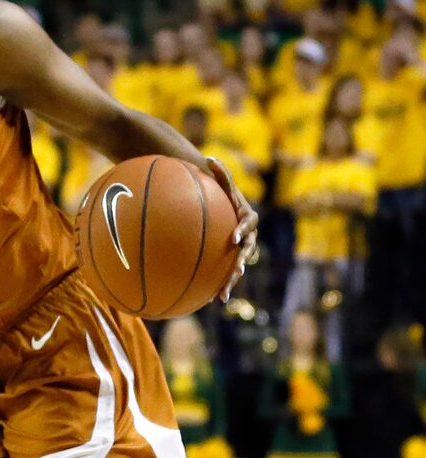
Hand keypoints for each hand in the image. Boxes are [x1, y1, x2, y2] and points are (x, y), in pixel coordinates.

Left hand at [205, 156, 257, 301]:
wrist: (225, 211)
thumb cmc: (222, 194)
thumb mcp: (223, 183)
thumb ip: (220, 173)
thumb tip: (209, 157)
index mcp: (248, 218)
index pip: (248, 224)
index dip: (243, 230)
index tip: (234, 237)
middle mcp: (248, 236)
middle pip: (247, 250)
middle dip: (242, 261)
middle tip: (236, 269)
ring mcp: (241, 249)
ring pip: (238, 266)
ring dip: (231, 280)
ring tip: (223, 293)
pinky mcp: (231, 259)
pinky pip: (226, 273)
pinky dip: (220, 285)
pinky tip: (209, 300)